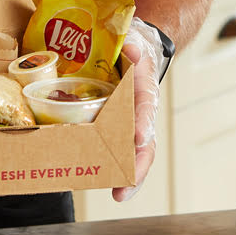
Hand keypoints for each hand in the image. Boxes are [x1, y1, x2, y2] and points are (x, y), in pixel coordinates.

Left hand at [112, 17, 164, 201]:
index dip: (142, 123)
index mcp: (142, 91)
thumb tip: (131, 49)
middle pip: (143, 144)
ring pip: (129, 154)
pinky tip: (90, 180)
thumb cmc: (130, 49)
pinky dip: (101, 166)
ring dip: (125, 175)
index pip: (145, 108)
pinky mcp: (108, 130)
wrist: (128, 51)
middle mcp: (138, 113)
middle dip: (137, 166)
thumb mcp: (133, 40)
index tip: (138, 137)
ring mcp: (125, 125)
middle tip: (125, 185)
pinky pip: (106, 151)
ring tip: (119, 194)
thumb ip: (132, 44)